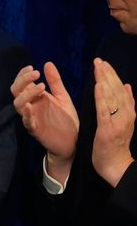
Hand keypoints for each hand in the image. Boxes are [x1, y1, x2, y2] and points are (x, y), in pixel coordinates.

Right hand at [11, 62, 78, 182]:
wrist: (74, 141)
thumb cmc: (66, 119)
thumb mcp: (63, 97)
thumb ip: (55, 82)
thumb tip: (47, 63)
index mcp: (35, 98)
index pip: (21, 84)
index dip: (23, 75)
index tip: (33, 68)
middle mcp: (30, 106)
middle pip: (16, 91)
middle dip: (23, 81)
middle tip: (36, 73)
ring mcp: (31, 118)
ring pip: (18, 104)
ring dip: (26, 94)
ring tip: (41, 87)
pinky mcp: (35, 130)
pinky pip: (27, 121)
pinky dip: (27, 114)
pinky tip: (31, 107)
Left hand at [92, 58, 135, 186]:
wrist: (115, 165)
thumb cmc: (115, 143)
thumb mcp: (123, 122)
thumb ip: (126, 104)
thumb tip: (128, 86)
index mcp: (128, 111)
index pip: (120, 89)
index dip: (112, 75)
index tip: (104, 62)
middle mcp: (126, 114)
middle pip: (117, 90)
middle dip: (108, 74)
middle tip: (99, 60)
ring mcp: (117, 121)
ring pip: (112, 97)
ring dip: (105, 80)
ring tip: (99, 67)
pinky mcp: (107, 129)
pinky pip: (104, 111)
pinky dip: (101, 98)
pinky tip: (98, 86)